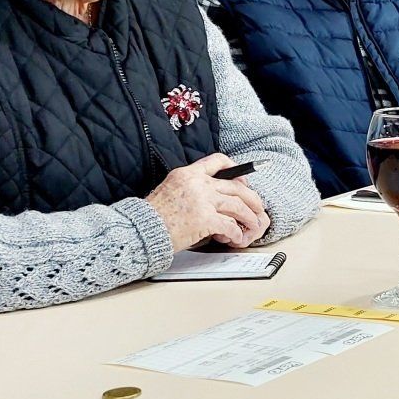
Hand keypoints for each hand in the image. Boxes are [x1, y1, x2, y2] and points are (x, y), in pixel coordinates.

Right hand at [144, 152, 269, 251]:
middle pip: (236, 187)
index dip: (236, 169)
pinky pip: (229, 225)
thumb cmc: (153, 215)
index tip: (243, 181)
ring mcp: (202, 201)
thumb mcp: (170, 189)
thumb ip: (192, 187)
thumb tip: (214, 196)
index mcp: (188, 173)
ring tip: (251, 226)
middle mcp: (197, 183)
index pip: (218, 161)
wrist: (141, 230)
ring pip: (238, 206)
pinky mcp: (205, 219)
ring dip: (248, 218)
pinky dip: (235, 233)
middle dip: (252, 198)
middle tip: (257, 207)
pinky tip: (234, 238)